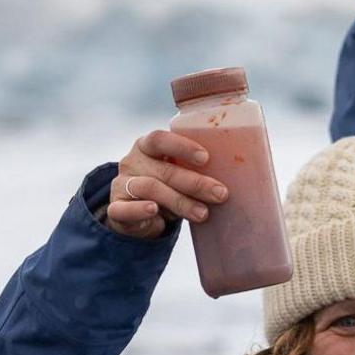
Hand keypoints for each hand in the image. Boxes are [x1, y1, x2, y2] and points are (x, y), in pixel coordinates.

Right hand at [104, 129, 229, 239]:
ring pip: (150, 189)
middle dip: (195, 182)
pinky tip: (154, 211)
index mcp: (147, 146)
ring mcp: (122, 184)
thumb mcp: (177, 173)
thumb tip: (238, 175)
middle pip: (164, 170)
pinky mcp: (116, 208)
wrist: (136, 215)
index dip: (182, 147)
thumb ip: (194, 170)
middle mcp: (132, 161)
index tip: (205, 158)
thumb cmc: (166, 187)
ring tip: (203, 213)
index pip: (160, 139)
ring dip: (179, 201)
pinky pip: (124, 209)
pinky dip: (139, 210)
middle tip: (220, 194)